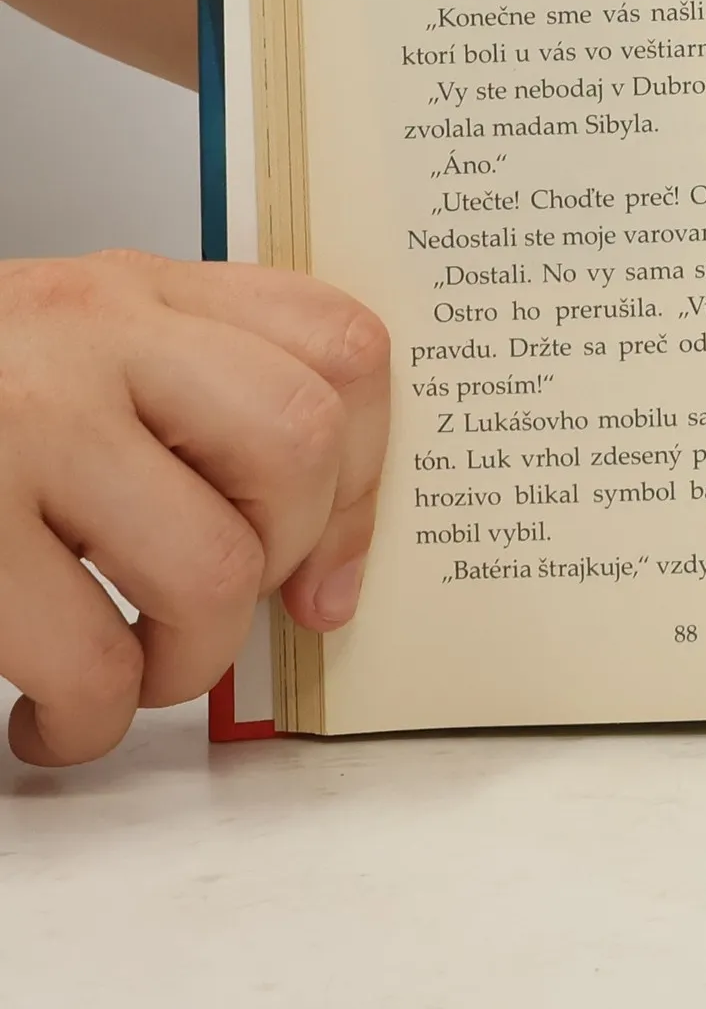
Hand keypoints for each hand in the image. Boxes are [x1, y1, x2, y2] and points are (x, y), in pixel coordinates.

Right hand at [0, 251, 388, 765]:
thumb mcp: (78, 355)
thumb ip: (195, 405)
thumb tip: (326, 561)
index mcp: (141, 289)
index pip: (339, 344)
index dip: (368, 473)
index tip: (329, 568)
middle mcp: (90, 332)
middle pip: (297, 443)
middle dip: (280, 563)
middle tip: (213, 611)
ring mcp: (20, 423)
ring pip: (208, 566)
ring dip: (183, 663)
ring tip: (124, 676)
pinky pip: (86, 655)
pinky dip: (86, 720)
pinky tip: (49, 714)